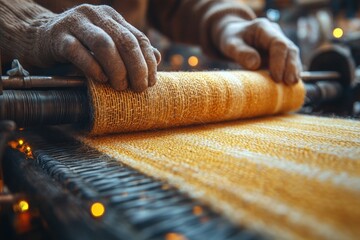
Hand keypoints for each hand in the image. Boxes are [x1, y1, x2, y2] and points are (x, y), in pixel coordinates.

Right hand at [31, 4, 160, 91]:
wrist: (41, 37)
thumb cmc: (81, 44)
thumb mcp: (109, 45)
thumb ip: (131, 50)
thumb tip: (158, 58)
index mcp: (112, 17)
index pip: (139, 38)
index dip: (148, 62)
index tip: (151, 82)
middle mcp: (97, 15)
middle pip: (125, 41)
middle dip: (137, 68)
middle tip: (138, 88)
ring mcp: (76, 23)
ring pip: (104, 44)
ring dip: (117, 69)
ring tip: (120, 86)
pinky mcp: (58, 36)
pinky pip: (78, 52)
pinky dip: (93, 68)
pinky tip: (101, 80)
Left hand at [214, 17, 301, 84]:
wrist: (234, 36)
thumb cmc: (232, 39)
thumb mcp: (230, 45)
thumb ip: (241, 53)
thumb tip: (255, 64)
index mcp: (263, 27)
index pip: (278, 43)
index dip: (279, 61)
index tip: (276, 77)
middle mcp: (275, 32)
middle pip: (290, 48)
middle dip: (291, 66)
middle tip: (289, 82)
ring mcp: (280, 41)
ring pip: (292, 54)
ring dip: (294, 70)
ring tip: (292, 84)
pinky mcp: (280, 52)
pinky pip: (289, 60)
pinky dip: (291, 71)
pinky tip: (290, 83)